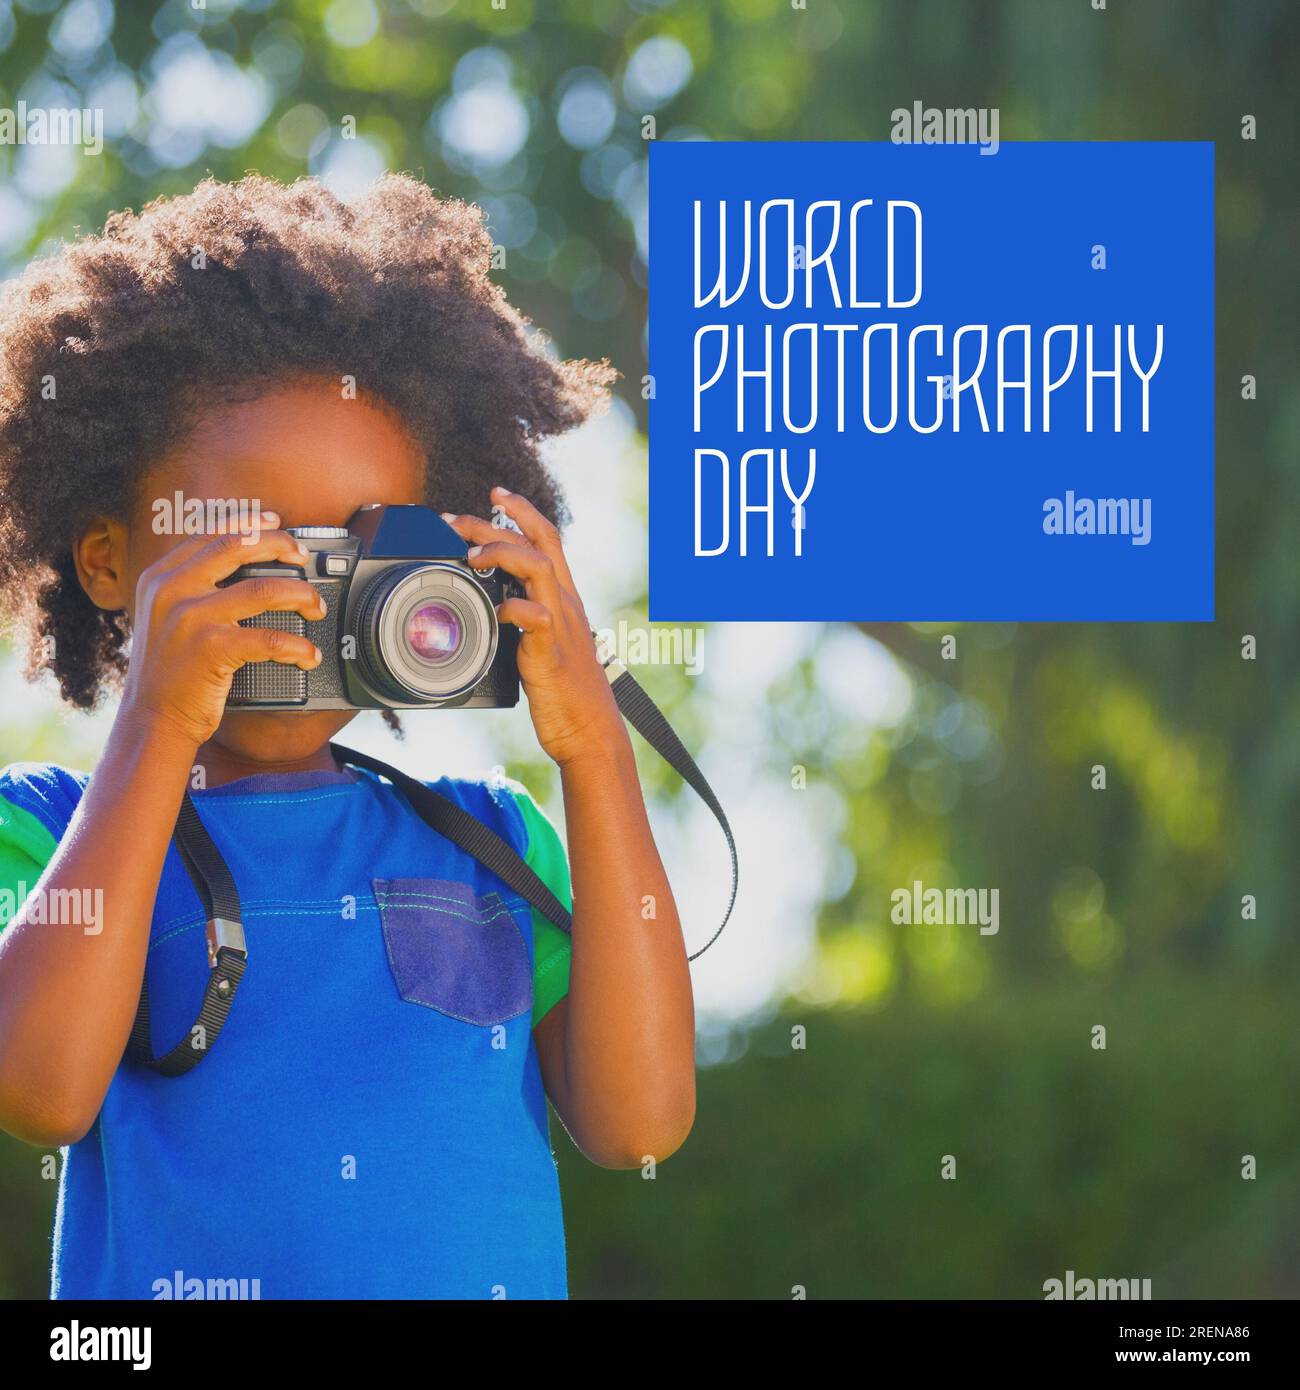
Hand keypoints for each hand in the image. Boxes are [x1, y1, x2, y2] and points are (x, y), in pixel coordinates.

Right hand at [120, 512, 326, 747]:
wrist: (152, 719)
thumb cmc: (168, 672)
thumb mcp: (165, 616)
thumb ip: (191, 587)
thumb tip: (239, 565)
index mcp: (161, 577)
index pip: (210, 533)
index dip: (248, 522)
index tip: (275, 521)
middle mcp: (172, 590)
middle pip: (238, 546)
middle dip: (281, 544)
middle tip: (303, 556)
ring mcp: (191, 618)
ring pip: (264, 589)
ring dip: (301, 595)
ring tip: (316, 608)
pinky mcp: (211, 649)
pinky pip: (271, 638)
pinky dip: (299, 647)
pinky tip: (308, 655)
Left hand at [442, 488, 624, 768]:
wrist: (590, 730)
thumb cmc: (565, 692)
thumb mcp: (542, 645)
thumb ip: (522, 621)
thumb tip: (490, 606)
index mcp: (563, 599)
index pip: (548, 538)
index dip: (523, 510)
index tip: (496, 493)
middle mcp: (565, 604)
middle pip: (539, 542)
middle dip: (496, 522)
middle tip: (456, 519)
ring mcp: (560, 626)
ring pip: (538, 567)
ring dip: (501, 554)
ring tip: (470, 557)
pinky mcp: (551, 652)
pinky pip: (534, 618)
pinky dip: (512, 608)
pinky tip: (495, 612)